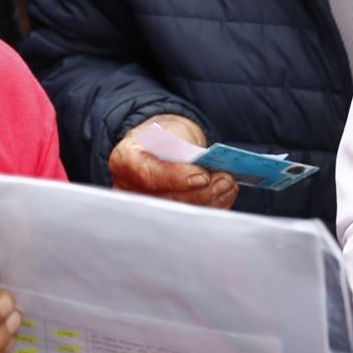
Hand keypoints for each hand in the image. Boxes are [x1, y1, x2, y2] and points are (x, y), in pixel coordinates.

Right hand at [108, 116, 235, 208]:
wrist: (159, 146)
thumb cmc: (164, 136)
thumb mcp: (170, 132)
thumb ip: (182, 151)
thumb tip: (204, 175)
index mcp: (124, 160)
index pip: (148, 175)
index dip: (176, 178)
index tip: (203, 176)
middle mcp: (127, 189)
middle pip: (166, 199)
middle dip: (201, 192)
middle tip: (226, 180)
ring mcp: (142, 208)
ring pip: (178, 213)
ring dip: (209, 201)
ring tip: (228, 186)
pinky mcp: (159, 220)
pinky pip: (187, 219)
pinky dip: (209, 208)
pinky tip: (225, 196)